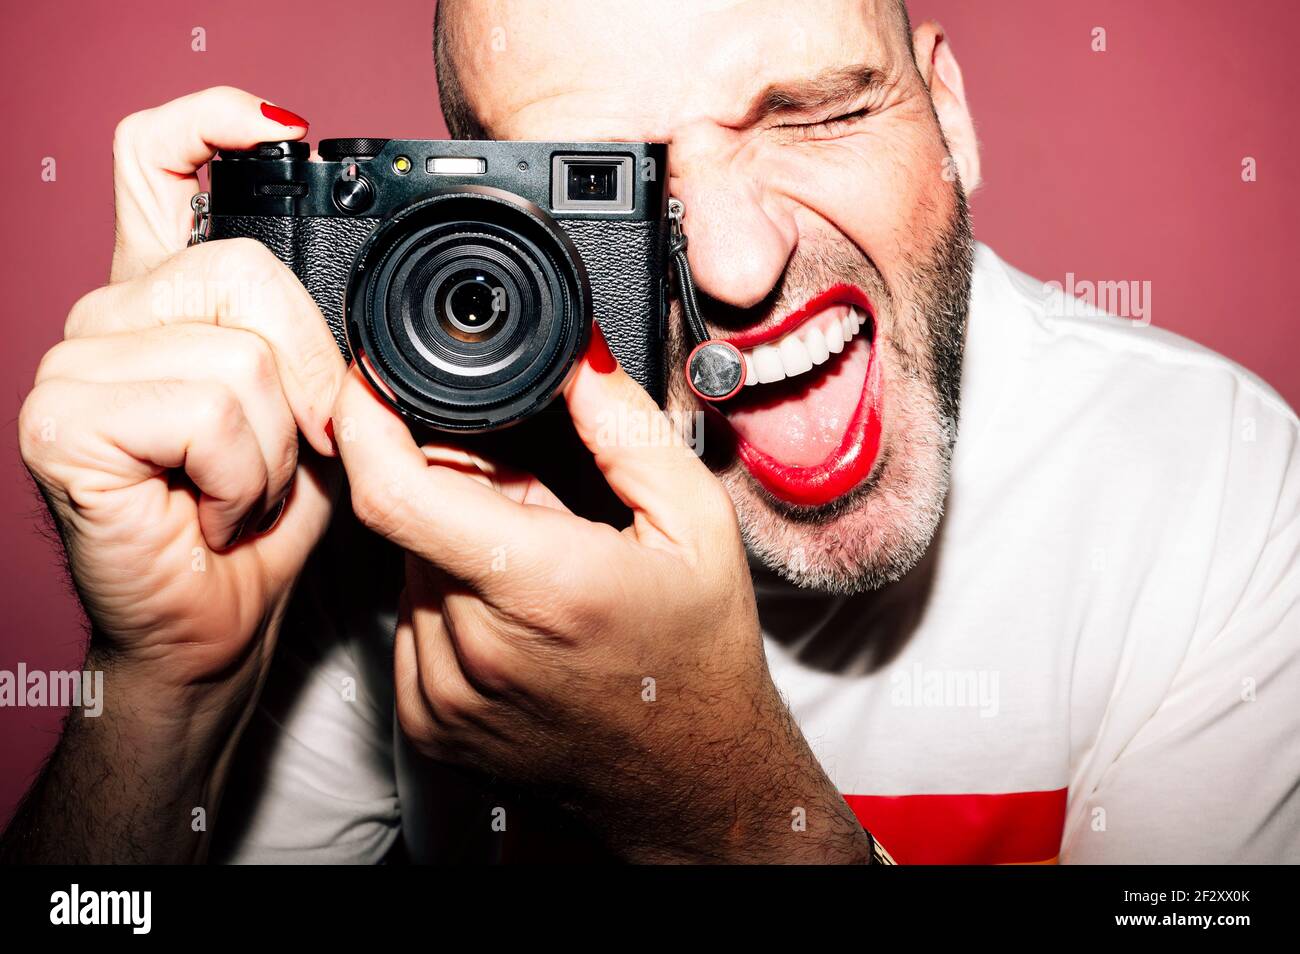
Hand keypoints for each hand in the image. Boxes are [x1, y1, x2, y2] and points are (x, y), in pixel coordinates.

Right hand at [19, 87, 342, 694]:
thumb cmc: (258, 519)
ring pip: (238, 356)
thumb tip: (358, 300)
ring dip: (275, 446)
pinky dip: (239, 475)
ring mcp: (74, 362)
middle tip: (285, 449)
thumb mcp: (310, 413)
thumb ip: (311, 342)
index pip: (157, 161)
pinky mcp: (61, 419)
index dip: (211, 124)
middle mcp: (110, 314)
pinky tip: (208, 507)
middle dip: (306, 377)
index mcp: (165, 298)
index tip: (274, 130)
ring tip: (238, 487)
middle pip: (244, 271)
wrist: (216, 620)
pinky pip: (207, 410)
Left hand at [334, 333, 870, 861]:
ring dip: (454, 548)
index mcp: (545, 586)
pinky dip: (449, 602)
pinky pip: (411, 624)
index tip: (374, 385)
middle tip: (535, 509)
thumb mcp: (696, 522)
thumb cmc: (699, 658)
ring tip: (535, 573)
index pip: (397, 493)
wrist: (689, 779)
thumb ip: (625, 427)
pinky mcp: (430, 724)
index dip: (368, 424)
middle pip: (412, 520)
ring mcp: (446, 696)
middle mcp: (480, 649)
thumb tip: (571, 356)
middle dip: (458, 488)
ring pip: (407, 570)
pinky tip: (516, 619)